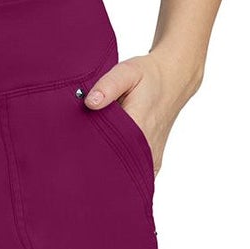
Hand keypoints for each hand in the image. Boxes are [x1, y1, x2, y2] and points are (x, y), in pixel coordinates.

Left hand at [83, 49, 205, 174]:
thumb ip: (108, 86)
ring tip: (93, 161)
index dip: (89, 154)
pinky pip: (135, 176)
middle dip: (96, 166)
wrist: (174, 80)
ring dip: (108, 171)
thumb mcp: (127, 72)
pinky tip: (109, 163)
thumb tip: (90, 102)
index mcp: (139, 127)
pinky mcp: (153, 163)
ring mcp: (151, 159)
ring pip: (124, 176)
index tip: (75, 152)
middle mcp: (147, 148)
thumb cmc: (148, 75)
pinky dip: (121, 173)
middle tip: (78, 158)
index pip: (108, 152)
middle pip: (114, 168)